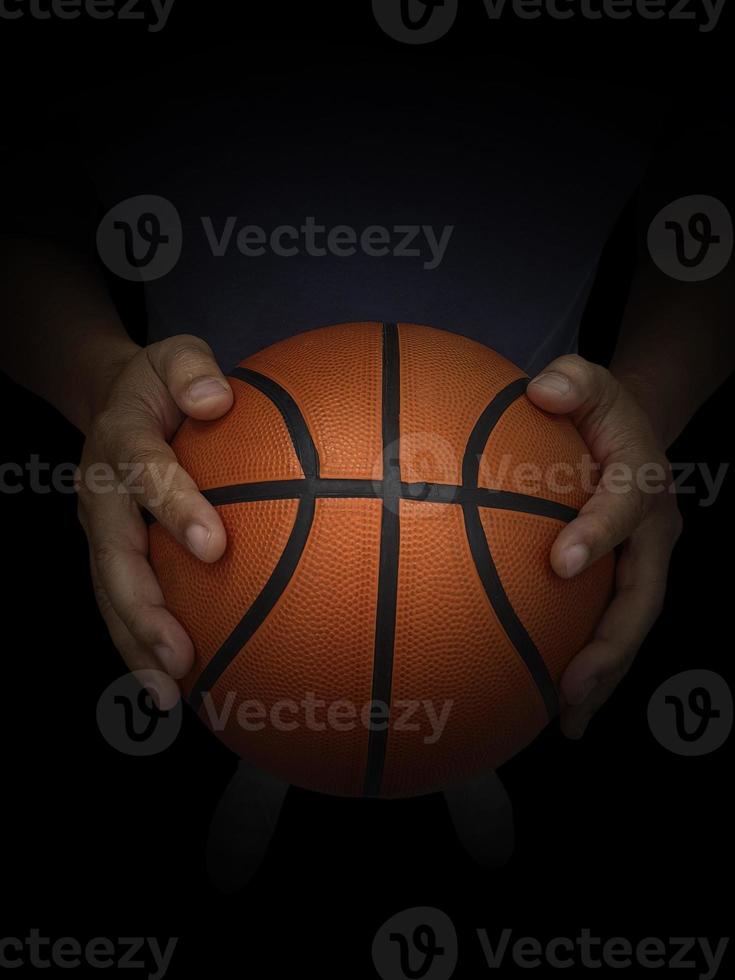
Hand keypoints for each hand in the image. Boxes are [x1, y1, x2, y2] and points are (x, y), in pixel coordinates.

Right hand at [76, 336, 232, 707]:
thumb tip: (217, 399)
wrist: (113, 399)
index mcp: (122, 440)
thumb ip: (194, 370)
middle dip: (142, 610)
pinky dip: (140, 643)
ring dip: (136, 644)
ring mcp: (101, 528)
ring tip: (170, 693)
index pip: (146, 474)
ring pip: (110, 593)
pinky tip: (174, 684)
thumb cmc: (161, 383)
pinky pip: (120, 600)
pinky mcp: (110, 552)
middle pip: (114, 557)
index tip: (214, 546)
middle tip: (178, 656)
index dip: (174, 507)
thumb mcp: (176, 356)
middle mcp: (102, 493)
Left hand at [526, 355, 682, 738]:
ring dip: (604, 675)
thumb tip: (540, 390)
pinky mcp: (628, 583)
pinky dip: (593, 670)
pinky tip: (558, 708)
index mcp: (639, 481)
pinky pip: (612, 629)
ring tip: (567, 721)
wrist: (633, 436)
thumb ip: (570, 380)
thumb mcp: (588, 382)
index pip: (622, 508)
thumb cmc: (597, 413)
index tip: (560, 561)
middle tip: (572, 686)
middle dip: (611, 644)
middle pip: (642, 597)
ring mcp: (644, 564)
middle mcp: (652, 533)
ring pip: (630, 628)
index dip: (597, 533)